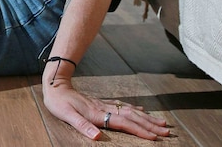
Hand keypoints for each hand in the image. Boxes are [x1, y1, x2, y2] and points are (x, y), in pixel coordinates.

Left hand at [43, 76, 170, 140]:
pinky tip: (141, 112)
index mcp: (98, 114)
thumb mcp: (67, 116)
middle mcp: (104, 108)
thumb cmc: (59, 103)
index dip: (139, 131)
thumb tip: (97, 137)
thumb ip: (82, 125)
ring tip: (161, 122)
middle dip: (150, 125)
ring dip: (146, 118)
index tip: (155, 137)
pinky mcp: (101, 103)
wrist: (55, 85)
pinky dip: (134, 110)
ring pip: (130, 112)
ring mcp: (104, 104)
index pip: (123, 123)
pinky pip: (123, 107)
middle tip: (167, 131)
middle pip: (132, 117)